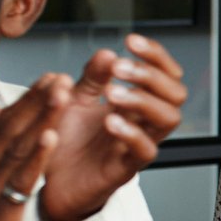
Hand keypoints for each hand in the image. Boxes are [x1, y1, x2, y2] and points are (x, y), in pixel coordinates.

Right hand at [0, 76, 68, 220]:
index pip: (4, 124)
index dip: (29, 100)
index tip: (52, 78)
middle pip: (12, 129)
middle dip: (39, 100)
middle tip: (63, 76)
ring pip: (17, 148)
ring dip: (41, 119)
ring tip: (62, 94)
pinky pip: (18, 183)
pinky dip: (35, 159)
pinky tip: (51, 139)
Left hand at [38, 34, 187, 220]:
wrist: (43, 179)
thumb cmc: (63, 141)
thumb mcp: (73, 99)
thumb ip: (91, 78)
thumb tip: (107, 52)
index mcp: (134, 101)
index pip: (165, 73)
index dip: (155, 55)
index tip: (130, 41)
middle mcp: (142, 122)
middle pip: (176, 93)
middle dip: (151, 74)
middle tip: (120, 68)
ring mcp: (137, 145)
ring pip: (169, 119)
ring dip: (144, 99)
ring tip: (114, 93)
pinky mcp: (125, 168)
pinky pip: (145, 150)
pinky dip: (131, 132)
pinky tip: (111, 121)